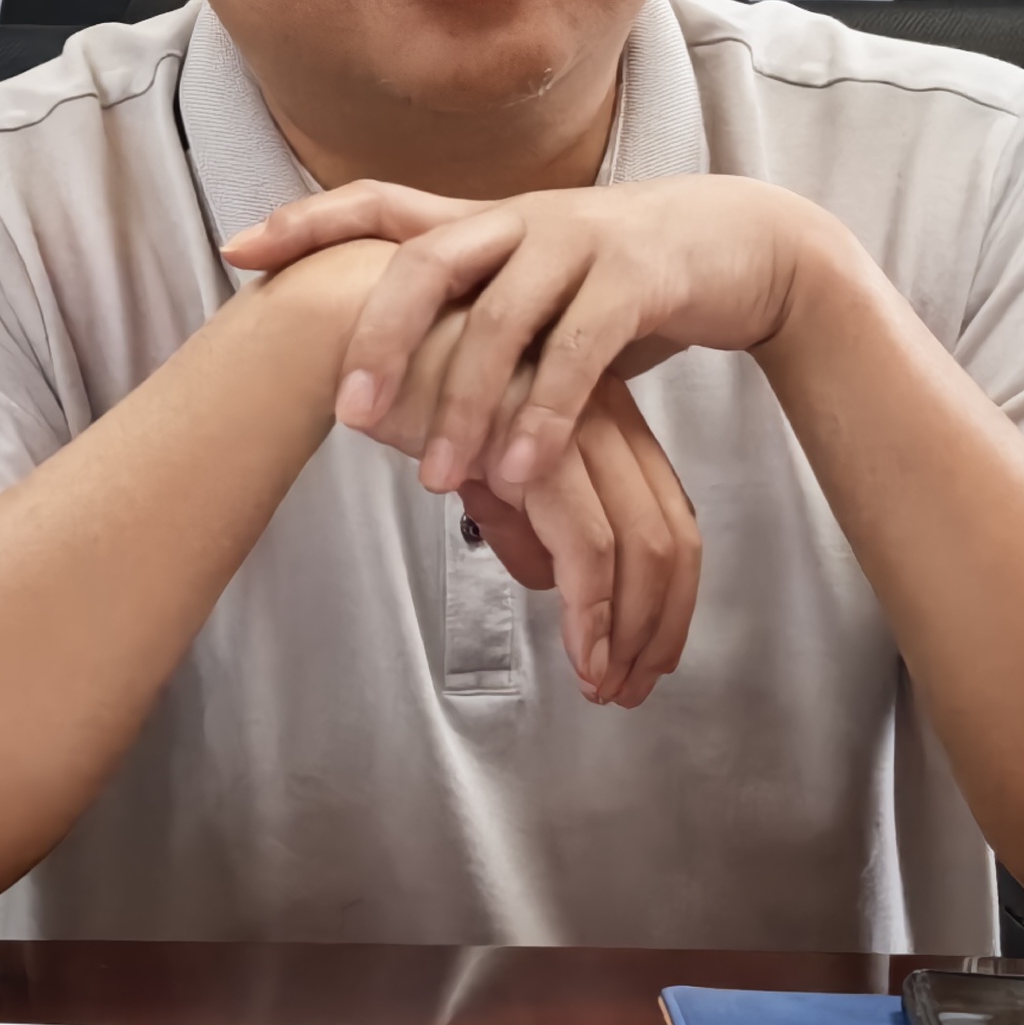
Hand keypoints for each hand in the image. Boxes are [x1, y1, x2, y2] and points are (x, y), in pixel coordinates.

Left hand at [226, 175, 831, 499]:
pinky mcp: (636, 279)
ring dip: (466, 404)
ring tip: (439, 479)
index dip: (306, 220)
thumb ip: (462, 328)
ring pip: (502, 319)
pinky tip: (519, 474)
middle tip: (348, 414)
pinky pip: (581, 352)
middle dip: (380, 337)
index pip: (377, 202)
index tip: (236, 250)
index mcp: (483, 220)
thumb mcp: (531, 293)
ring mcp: (579, 242)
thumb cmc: (616, 281)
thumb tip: (382, 386)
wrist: (742, 245)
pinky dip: (546, 415)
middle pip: (426, 262)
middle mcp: (520, 219)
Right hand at [358, 316, 699, 705]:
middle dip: (659, 624)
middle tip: (631, 688)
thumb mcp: (483, 455)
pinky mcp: (535, 449)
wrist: (351, 337)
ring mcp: (573, 428)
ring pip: (642, 547)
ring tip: (602, 682)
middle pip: (672, 534)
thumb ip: (522, 512)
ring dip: (629, 630)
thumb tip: (544, 574)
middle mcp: (603, 413)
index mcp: (601, 409)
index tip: (647, 653)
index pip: (667, 511)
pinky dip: (591, 612)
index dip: (667, 593)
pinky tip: (580, 653)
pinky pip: (587, 546)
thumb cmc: (412, 386)